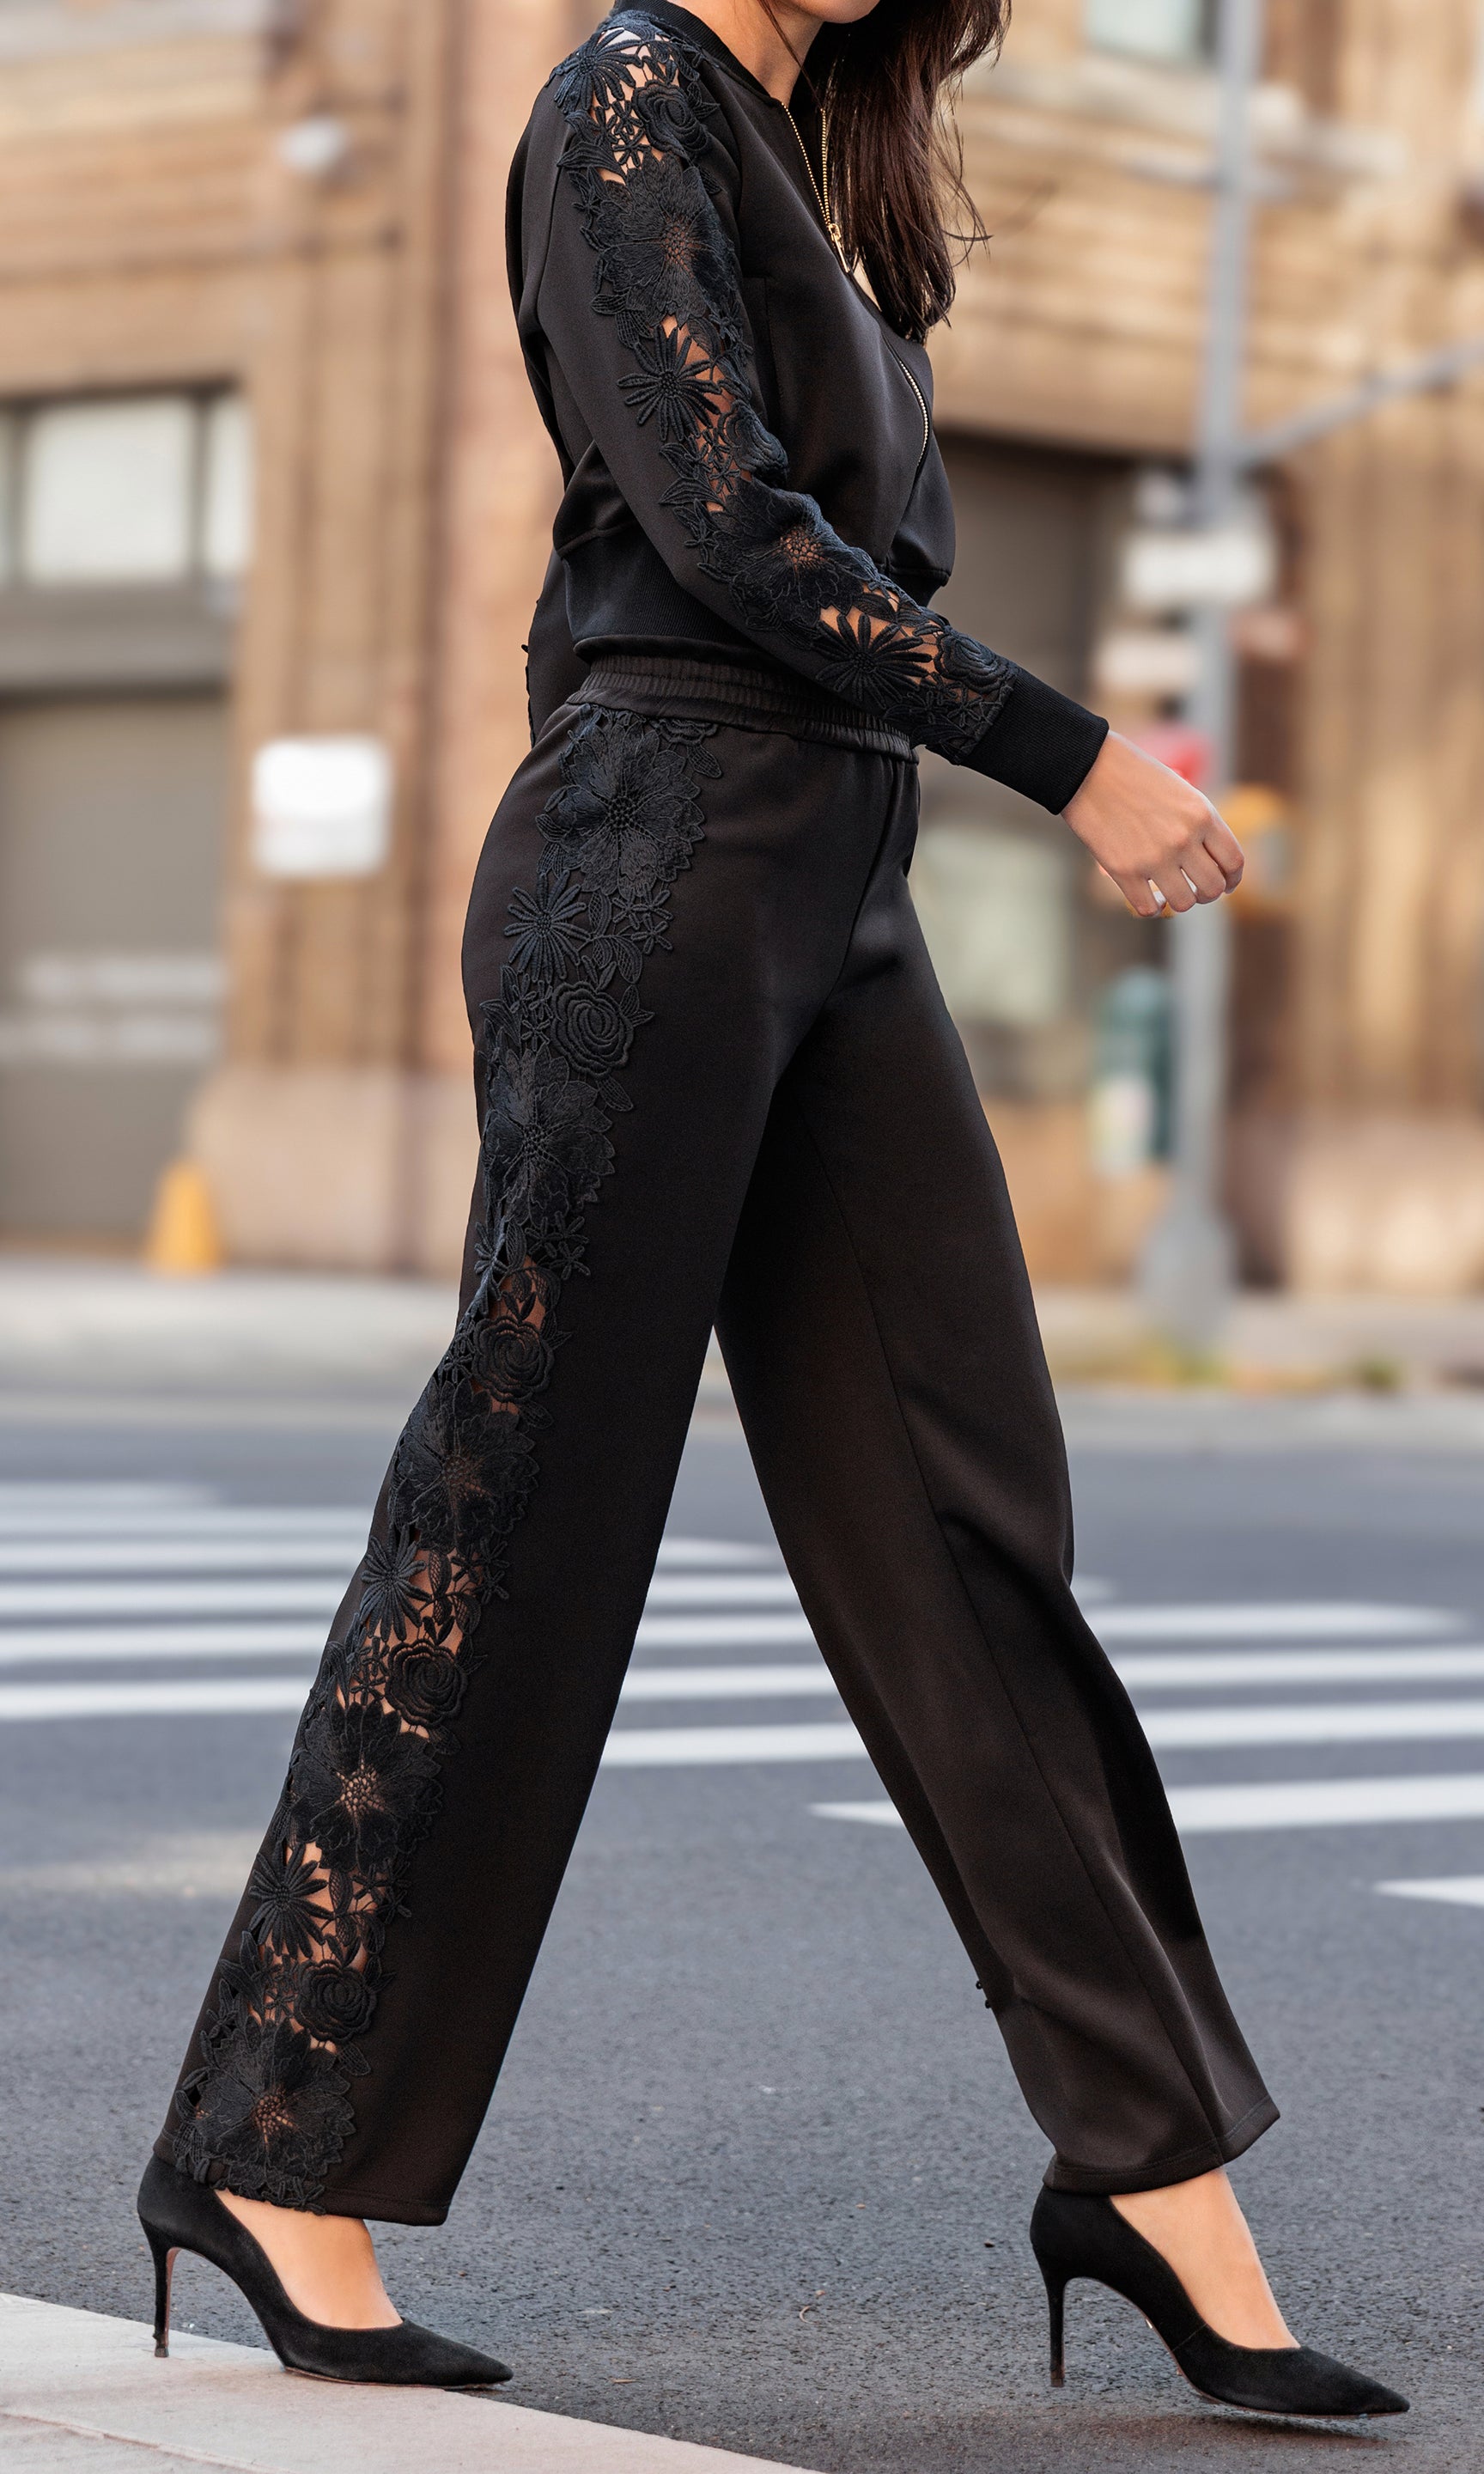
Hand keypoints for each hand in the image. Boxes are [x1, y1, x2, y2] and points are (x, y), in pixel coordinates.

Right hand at [1062, 730, 1243, 918]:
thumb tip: (1206, 858)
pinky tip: (1147, 897)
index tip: (1226, 885)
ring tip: (1169, 893)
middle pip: (1212, 888)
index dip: (1232, 879)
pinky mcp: (1125, 871)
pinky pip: (1148, 908)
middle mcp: (1183, 839)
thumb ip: (1197, 822)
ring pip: (1183, 903)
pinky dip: (1151, 907)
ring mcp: (1154, 857)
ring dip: (1178, 901)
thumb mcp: (1179, 790)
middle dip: (1207, 894)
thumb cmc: (1133, 775)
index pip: (1233, 862)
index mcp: (1202, 815)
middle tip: (1195, 890)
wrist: (1088, 768)